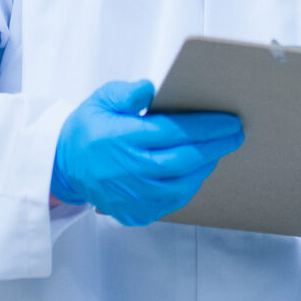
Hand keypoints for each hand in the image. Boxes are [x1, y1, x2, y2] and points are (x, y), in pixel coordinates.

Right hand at [51, 80, 243, 226]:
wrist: (64, 167)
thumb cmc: (87, 129)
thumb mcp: (101, 100)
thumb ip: (127, 93)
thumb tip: (151, 88)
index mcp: (124, 139)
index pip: (175, 132)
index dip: (206, 126)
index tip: (229, 120)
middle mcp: (131, 170)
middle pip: (185, 159)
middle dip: (215, 146)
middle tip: (236, 134)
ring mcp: (134, 196)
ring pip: (183, 183)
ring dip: (204, 166)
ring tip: (218, 150)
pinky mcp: (136, 212)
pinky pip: (172, 201)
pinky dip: (189, 185)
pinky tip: (196, 170)